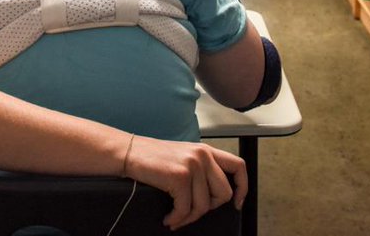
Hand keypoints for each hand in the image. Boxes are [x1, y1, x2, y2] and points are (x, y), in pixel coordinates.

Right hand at [123, 135, 246, 229]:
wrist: (127, 152)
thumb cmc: (151, 157)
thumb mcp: (182, 156)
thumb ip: (202, 168)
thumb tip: (214, 195)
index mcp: (205, 150)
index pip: (238, 166)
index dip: (242, 188)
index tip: (236, 202)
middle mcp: (202, 155)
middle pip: (224, 192)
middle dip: (209, 208)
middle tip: (193, 210)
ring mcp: (192, 165)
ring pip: (204, 205)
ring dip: (189, 217)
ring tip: (176, 217)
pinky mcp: (179, 177)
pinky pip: (185, 209)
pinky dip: (176, 218)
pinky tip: (168, 218)